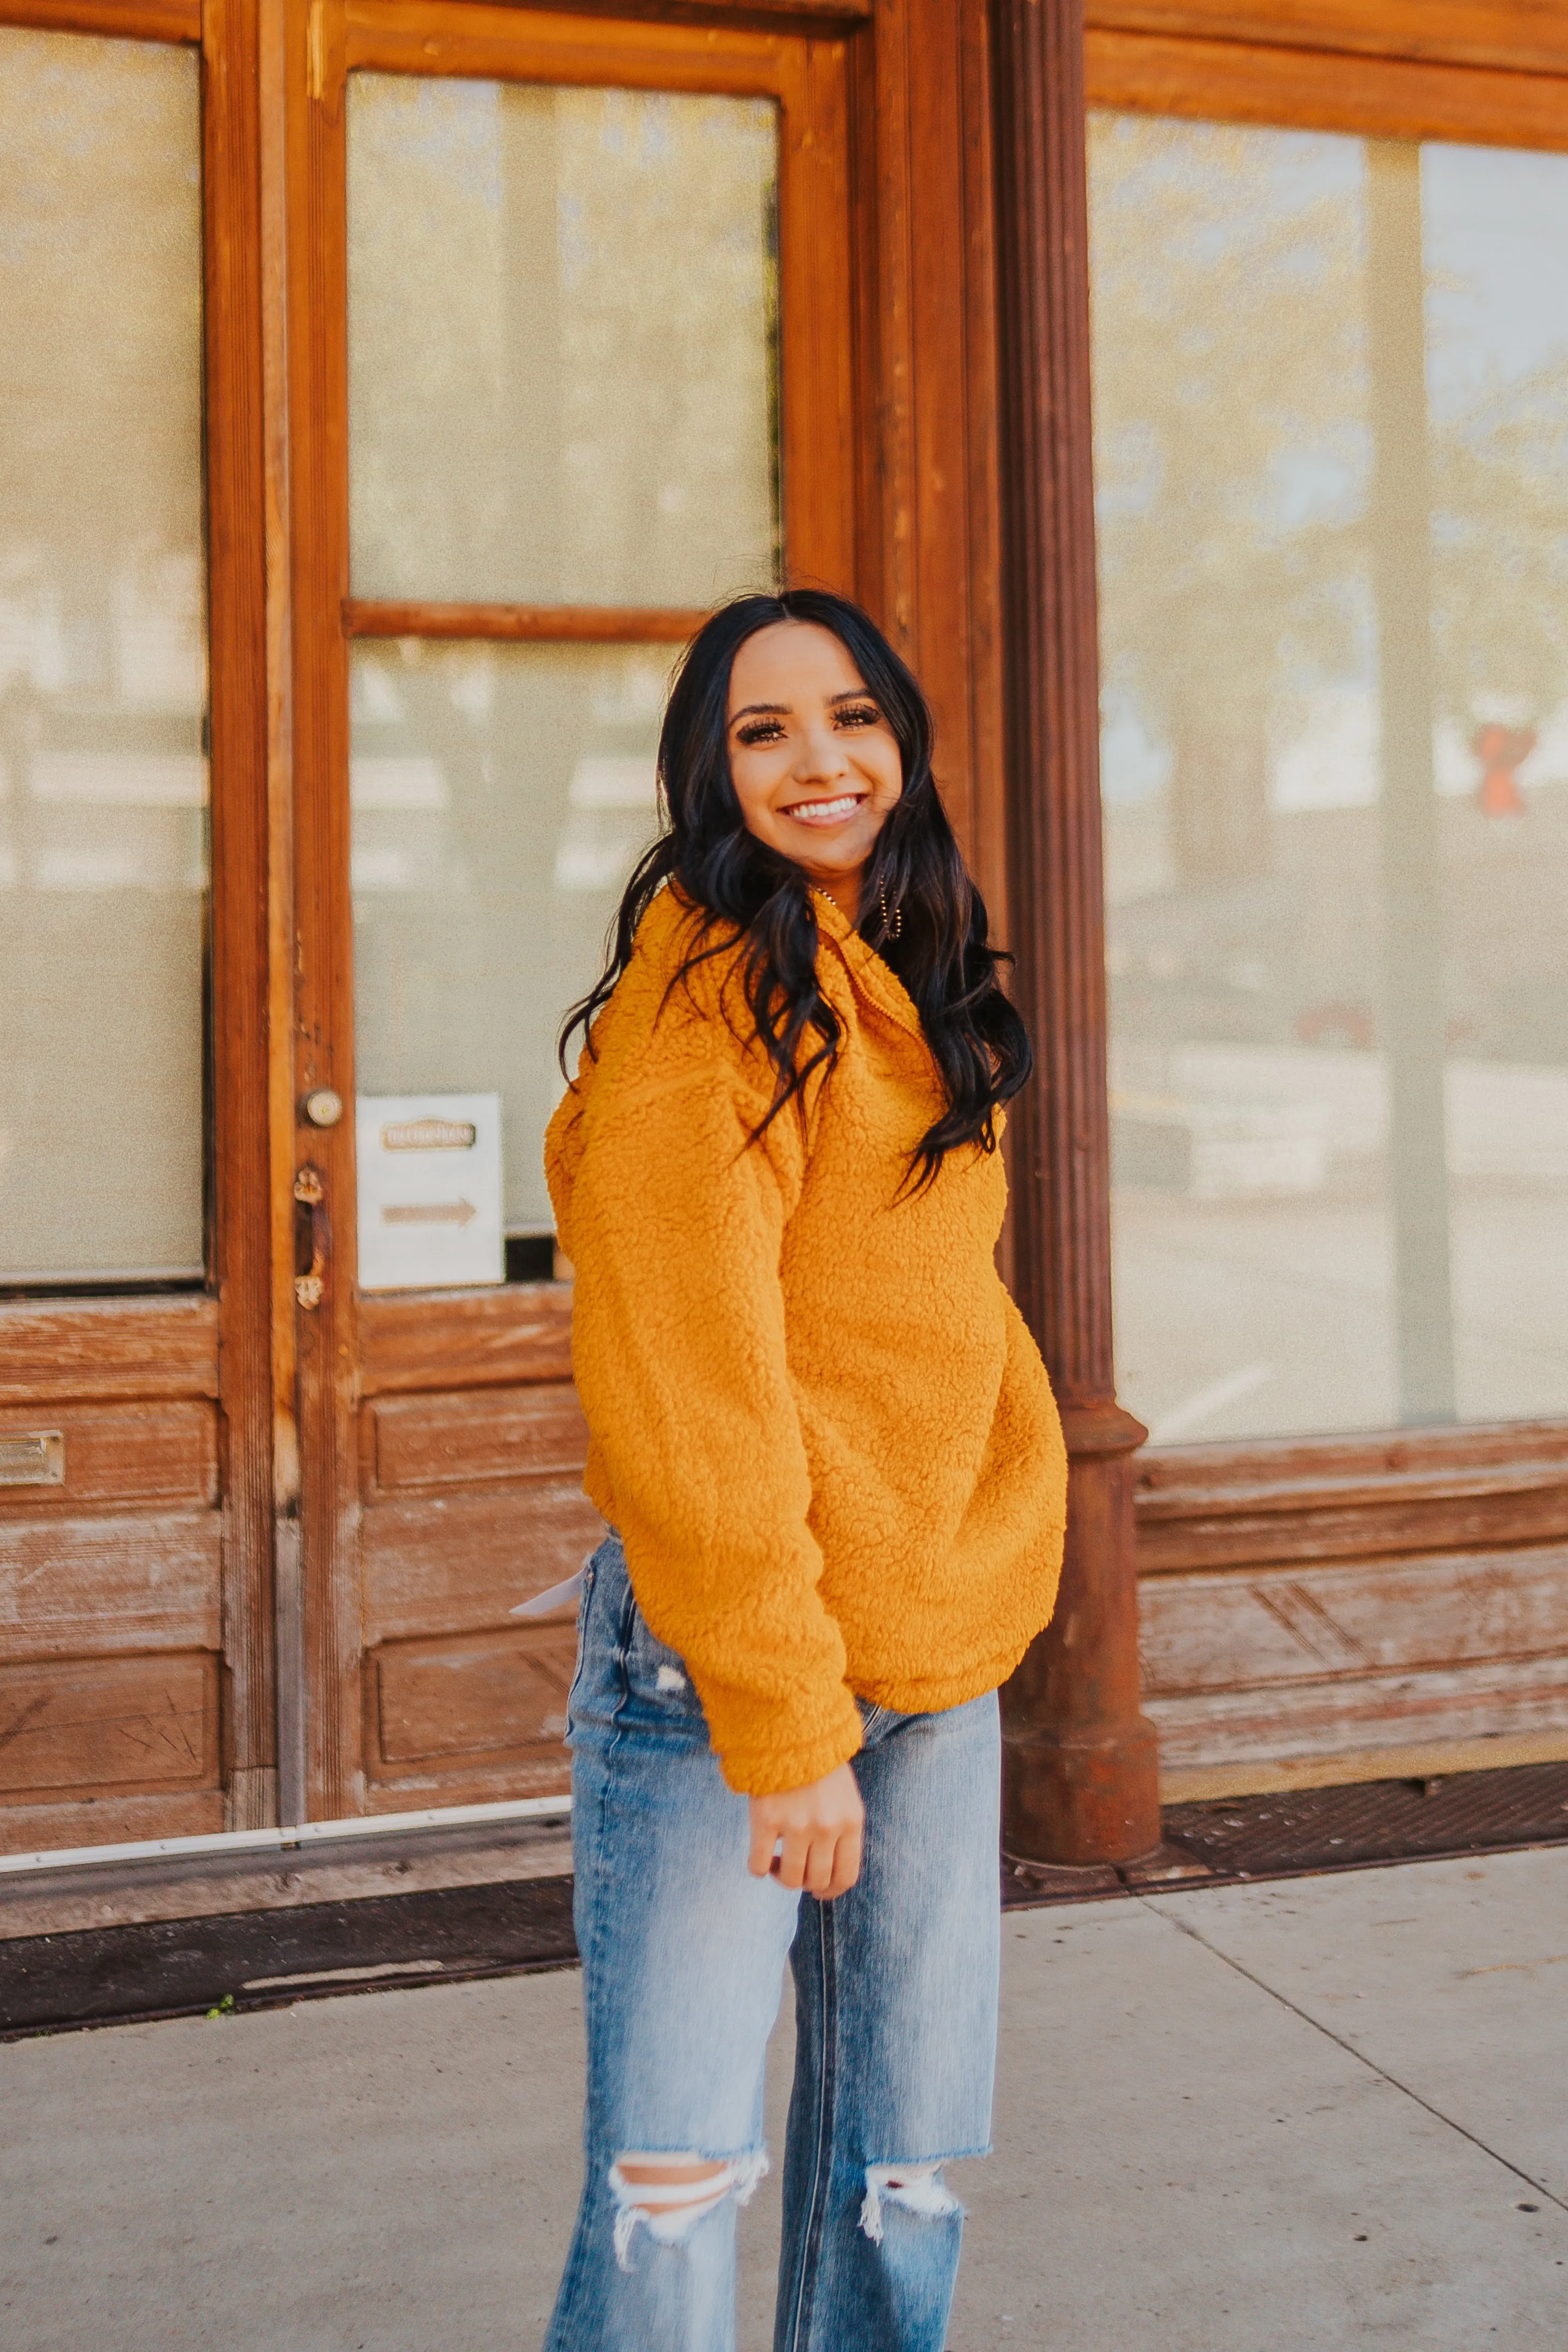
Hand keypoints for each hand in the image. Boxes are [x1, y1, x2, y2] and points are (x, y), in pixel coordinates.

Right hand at [748, 1763, 863, 1897]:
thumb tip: (827, 1874)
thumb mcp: (844, 1796)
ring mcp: (796, 1825)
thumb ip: (841, 1831)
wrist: (791, 1726)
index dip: (830, 1891)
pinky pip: (759, 1865)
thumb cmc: (819, 1763)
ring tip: (777, 1860)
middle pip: (817, 1881)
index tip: (817, 1888)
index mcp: (851, 1822)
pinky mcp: (766, 1819)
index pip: (846, 1877)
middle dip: (805, 1882)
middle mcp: (827, 1827)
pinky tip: (760, 1854)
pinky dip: (758, 1868)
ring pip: (790, 1879)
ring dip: (781, 1876)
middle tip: (794, 1867)